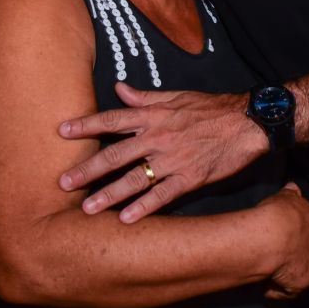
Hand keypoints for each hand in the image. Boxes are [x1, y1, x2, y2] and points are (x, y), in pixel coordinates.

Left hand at [59, 82, 269, 222]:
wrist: (246, 122)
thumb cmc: (210, 107)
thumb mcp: (176, 96)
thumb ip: (144, 96)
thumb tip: (119, 88)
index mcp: (153, 115)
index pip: (112, 119)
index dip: (86, 125)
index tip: (61, 131)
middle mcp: (158, 137)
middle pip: (116, 154)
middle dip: (87, 169)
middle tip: (62, 182)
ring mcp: (173, 160)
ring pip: (135, 179)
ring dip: (108, 193)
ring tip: (86, 208)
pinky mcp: (189, 178)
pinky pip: (162, 195)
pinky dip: (144, 208)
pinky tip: (126, 219)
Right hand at [258, 183, 308, 300]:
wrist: (275, 236)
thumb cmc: (278, 213)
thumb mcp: (284, 197)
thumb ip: (290, 194)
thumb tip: (293, 187)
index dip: (295, 234)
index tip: (282, 236)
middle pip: (308, 253)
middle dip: (294, 254)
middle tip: (275, 254)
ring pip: (300, 272)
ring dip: (286, 273)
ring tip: (267, 270)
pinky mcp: (302, 285)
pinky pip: (287, 291)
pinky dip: (276, 289)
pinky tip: (264, 284)